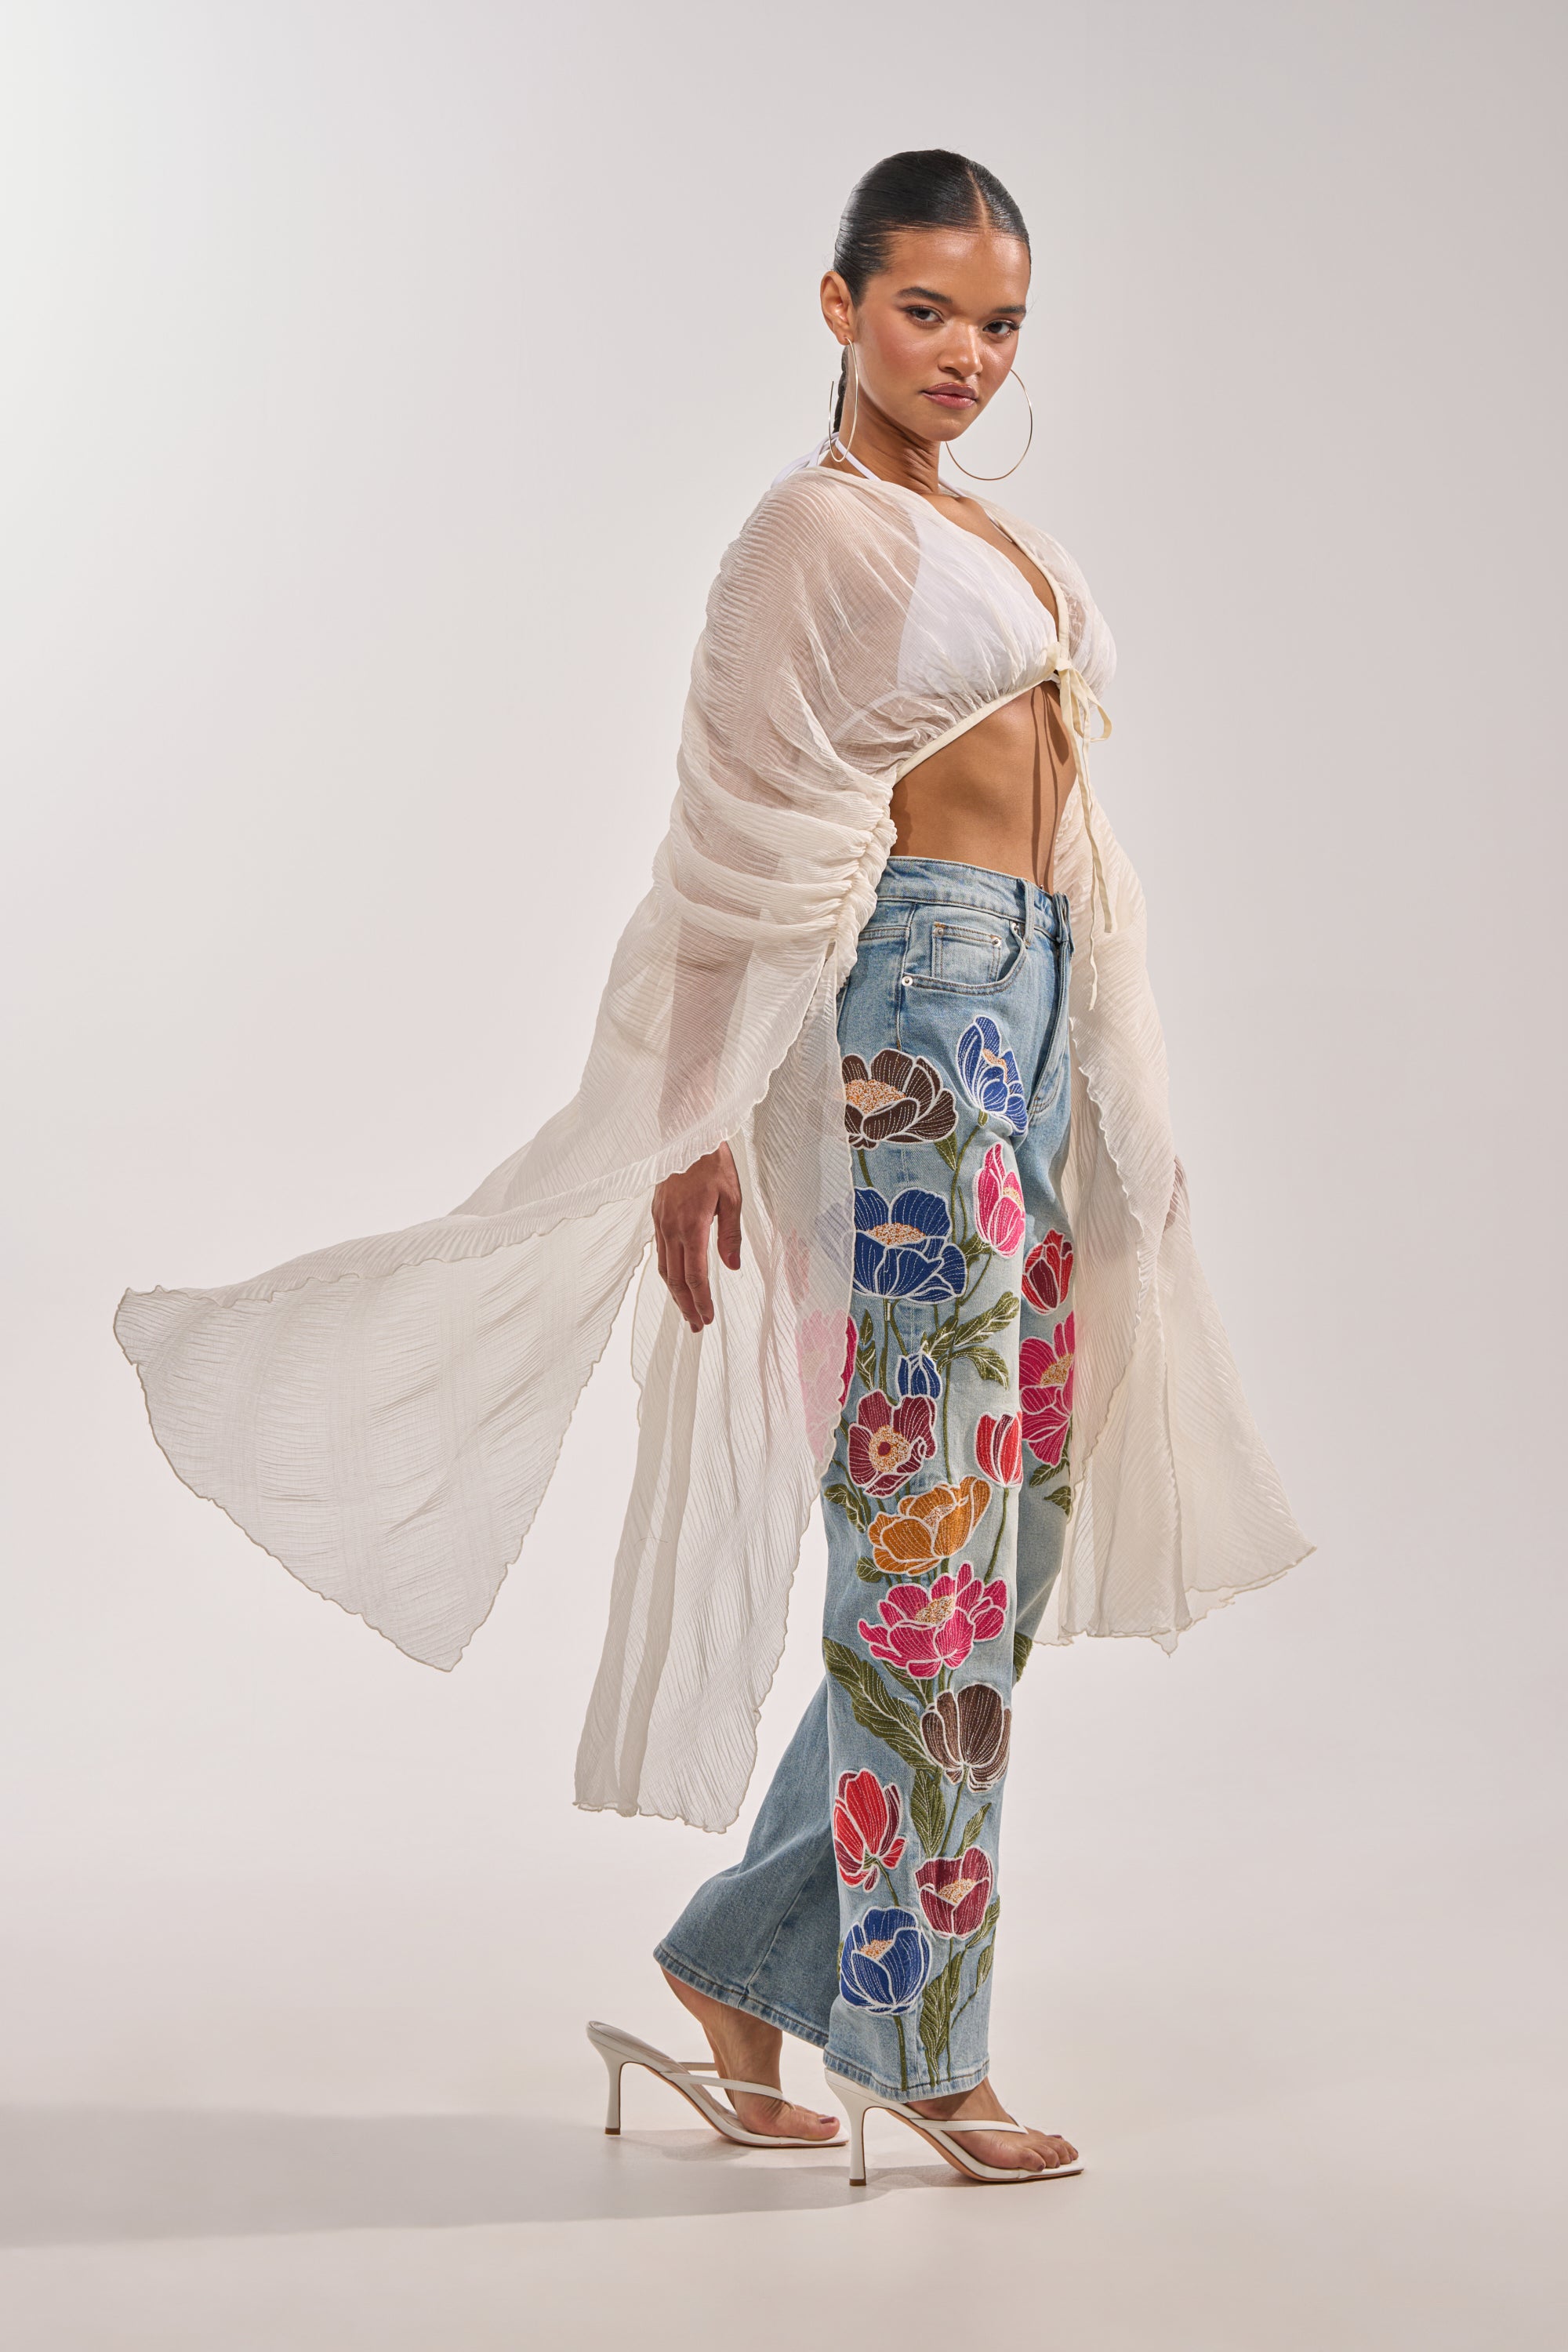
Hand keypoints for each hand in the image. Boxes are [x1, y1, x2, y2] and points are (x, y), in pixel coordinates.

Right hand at [652, 1143, 742, 1333]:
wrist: (686, 1135)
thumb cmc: (713, 1163)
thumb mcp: (732, 1198)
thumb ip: (731, 1236)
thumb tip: (733, 1267)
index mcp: (692, 1225)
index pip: (695, 1275)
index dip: (701, 1300)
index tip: (708, 1318)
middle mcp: (671, 1228)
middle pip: (676, 1279)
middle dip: (686, 1306)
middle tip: (696, 1326)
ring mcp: (660, 1223)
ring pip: (664, 1269)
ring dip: (675, 1294)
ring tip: (687, 1310)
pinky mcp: (656, 1216)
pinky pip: (660, 1253)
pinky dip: (668, 1273)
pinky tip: (676, 1281)